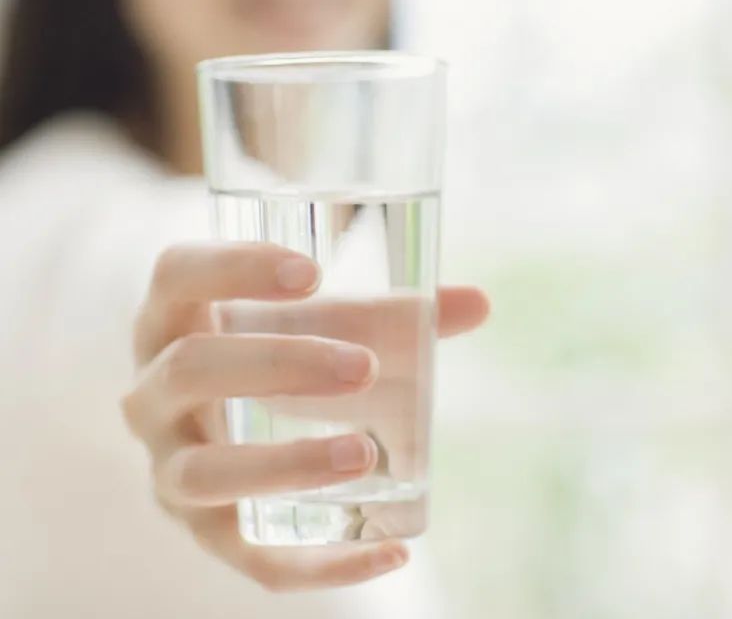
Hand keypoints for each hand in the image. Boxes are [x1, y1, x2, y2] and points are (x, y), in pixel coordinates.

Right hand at [120, 241, 488, 591]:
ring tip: (364, 455)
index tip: (313, 269)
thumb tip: (478, 303)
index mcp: (172, 317)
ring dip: (286, 465)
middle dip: (280, 365)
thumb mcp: (322, 323)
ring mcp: (169, 467)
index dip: (236, 267)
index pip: (179, 274)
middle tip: (363, 368)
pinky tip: (391, 551)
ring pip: (205, 473)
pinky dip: (323, 564)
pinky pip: (253, 558)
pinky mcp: (206, 532)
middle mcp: (152, 391)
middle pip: (192, 368)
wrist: (222, 429)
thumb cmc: (276, 351)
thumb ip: (390, 314)